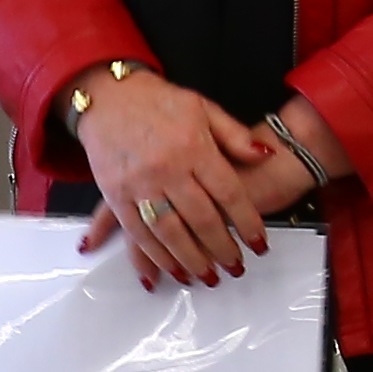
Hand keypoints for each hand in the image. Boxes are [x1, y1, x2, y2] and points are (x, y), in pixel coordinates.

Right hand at [67, 67, 292, 289]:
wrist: (107, 95)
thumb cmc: (156, 101)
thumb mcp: (203, 108)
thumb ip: (234, 135)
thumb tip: (265, 154)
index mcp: (193, 146)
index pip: (228, 193)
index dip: (247, 222)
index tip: (259, 244)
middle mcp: (167, 168)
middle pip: (202, 219)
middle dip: (222, 249)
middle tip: (236, 268)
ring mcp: (139, 184)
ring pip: (170, 233)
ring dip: (190, 260)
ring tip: (207, 277)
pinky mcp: (115, 194)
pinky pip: (136, 232)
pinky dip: (153, 256)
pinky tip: (168, 272)